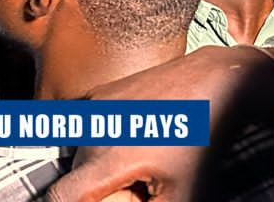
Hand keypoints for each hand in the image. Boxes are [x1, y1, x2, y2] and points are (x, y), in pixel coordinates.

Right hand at [44, 45, 273, 201]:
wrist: (211, 83)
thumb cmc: (202, 139)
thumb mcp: (185, 192)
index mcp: (107, 158)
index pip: (62, 194)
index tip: (96, 201)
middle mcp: (92, 129)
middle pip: (76, 175)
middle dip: (101, 189)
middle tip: (138, 187)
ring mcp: (93, 106)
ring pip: (81, 152)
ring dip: (101, 166)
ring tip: (139, 162)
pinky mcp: (99, 93)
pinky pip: (89, 128)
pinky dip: (104, 141)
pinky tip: (136, 139)